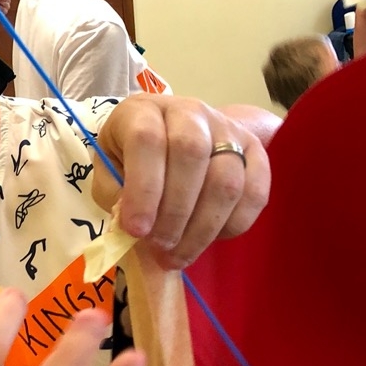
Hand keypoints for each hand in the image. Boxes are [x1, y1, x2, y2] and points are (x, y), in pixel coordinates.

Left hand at [92, 95, 272, 267]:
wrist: (179, 140)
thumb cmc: (135, 161)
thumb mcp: (110, 172)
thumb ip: (116, 196)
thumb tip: (134, 228)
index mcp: (144, 111)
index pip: (147, 140)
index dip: (143, 188)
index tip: (136, 230)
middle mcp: (190, 112)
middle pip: (191, 154)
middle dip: (175, 212)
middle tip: (161, 246)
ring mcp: (227, 129)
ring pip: (226, 179)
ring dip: (202, 227)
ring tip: (179, 254)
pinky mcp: (255, 152)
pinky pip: (255, 193)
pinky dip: (232, 225)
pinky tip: (209, 240)